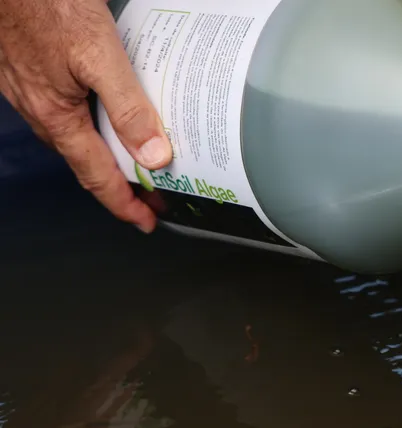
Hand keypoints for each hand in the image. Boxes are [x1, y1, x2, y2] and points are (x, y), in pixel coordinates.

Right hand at [0, 0, 172, 232]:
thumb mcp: (100, 55)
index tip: (147, 220)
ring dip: (110, 154)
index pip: (97, 177)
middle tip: (155, 193)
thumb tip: (153, 156)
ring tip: (141, 159)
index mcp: (57, 117)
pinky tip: (114, 114)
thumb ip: (127, 107)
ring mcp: (34, 93)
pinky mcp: (35, 74)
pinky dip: (97, 124)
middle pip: (89, 162)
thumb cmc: (47, 3)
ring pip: (79, 137)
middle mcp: (42, 112)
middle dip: (123, 184)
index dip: (125, 204)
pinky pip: (70, 112)